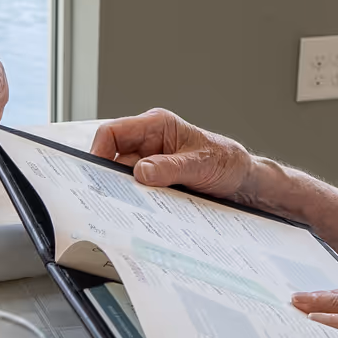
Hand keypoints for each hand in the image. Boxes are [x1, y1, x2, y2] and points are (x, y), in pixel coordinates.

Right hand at [88, 108, 258, 202]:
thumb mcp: (200, 164)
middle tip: (109, 198)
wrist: (242, 181)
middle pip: (114, 159)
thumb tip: (141, 173)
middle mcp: (148, 142)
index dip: (98, 151)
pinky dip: (138, 202)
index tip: (95, 174)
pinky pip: (137, 191)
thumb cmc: (226, 161)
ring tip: (131, 208)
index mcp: (156, 125)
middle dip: (110, 178)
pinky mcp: (155, 180)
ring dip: (126, 193)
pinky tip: (142, 212)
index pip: (113, 133)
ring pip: (123, 179)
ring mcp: (150, 162)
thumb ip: (171, 168)